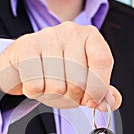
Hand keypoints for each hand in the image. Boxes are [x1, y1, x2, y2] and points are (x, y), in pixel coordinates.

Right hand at [0, 21, 121, 109]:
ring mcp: (47, 36)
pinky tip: (33, 83)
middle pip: (78, 79)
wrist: (23, 64)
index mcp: (90, 36)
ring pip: (56, 85)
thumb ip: (100, 92)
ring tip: (46, 86)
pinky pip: (35, 85)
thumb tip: (110, 102)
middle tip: (64, 93)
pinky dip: (34, 92)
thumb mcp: (82, 82)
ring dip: (51, 95)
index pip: (102, 61)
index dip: (97, 88)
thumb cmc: (55, 72)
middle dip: (71, 96)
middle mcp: (70, 31)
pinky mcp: (26, 47)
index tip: (90, 101)